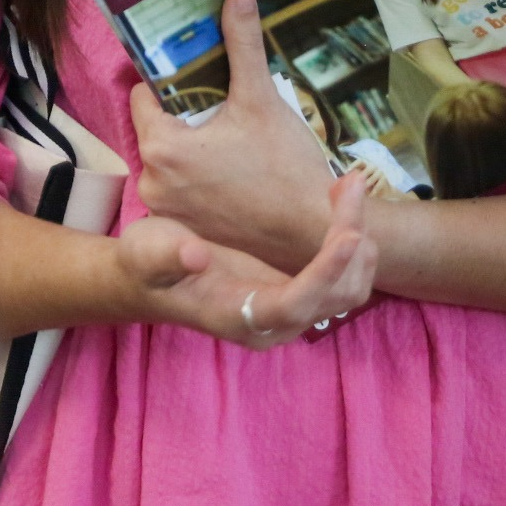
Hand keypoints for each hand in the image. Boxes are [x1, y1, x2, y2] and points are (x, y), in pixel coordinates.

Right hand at [117, 170, 375, 347]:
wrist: (147, 276)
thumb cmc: (145, 264)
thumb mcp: (145, 254)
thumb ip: (168, 256)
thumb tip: (196, 256)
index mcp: (238, 318)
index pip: (295, 304)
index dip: (325, 273)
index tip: (348, 235)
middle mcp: (273, 322)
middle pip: (335, 295)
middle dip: (352, 241)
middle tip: (352, 182)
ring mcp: (289, 309)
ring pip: (349, 288)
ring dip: (360, 240)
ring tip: (350, 185)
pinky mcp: (297, 289)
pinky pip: (343, 275)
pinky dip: (352, 240)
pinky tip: (340, 201)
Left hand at [129, 0, 342, 271]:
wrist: (311, 231)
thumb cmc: (284, 165)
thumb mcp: (261, 96)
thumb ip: (243, 41)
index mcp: (161, 146)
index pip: (144, 95)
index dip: (169, 79)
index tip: (195, 71)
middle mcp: (152, 182)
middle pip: (159, 127)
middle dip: (186, 113)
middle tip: (223, 101)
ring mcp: (167, 211)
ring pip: (171, 159)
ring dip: (194, 145)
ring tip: (233, 136)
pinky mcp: (185, 230)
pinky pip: (183, 189)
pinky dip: (200, 177)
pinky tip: (234, 169)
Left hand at [350, 158, 410, 199]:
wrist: (384, 193)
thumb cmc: (369, 187)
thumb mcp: (361, 182)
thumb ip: (354, 180)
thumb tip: (342, 181)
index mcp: (366, 166)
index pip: (360, 161)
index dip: (354, 164)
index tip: (347, 171)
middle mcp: (373, 167)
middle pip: (367, 168)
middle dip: (361, 176)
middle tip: (356, 184)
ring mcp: (379, 173)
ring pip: (372, 178)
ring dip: (367, 185)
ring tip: (362, 192)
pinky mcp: (384, 180)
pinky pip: (378, 185)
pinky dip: (373, 191)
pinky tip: (370, 196)